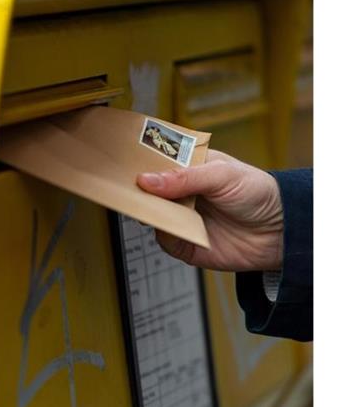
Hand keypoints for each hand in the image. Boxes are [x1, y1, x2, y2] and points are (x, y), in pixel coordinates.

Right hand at [136, 149, 283, 271]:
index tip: (123, 164)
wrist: (282, 232)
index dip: (139, 163)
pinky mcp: (186, 243)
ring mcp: (182, 218)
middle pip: (147, 191)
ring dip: (148, 213)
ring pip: (152, 215)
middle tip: (124, 187)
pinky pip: (165, 240)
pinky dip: (166, 235)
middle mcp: (182, 193)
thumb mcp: (223, 175)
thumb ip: (185, 177)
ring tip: (147, 207)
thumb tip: (147, 179)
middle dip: (136, 190)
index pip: (156, 162)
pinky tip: (172, 227)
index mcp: (189, 169)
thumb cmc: (259, 193)